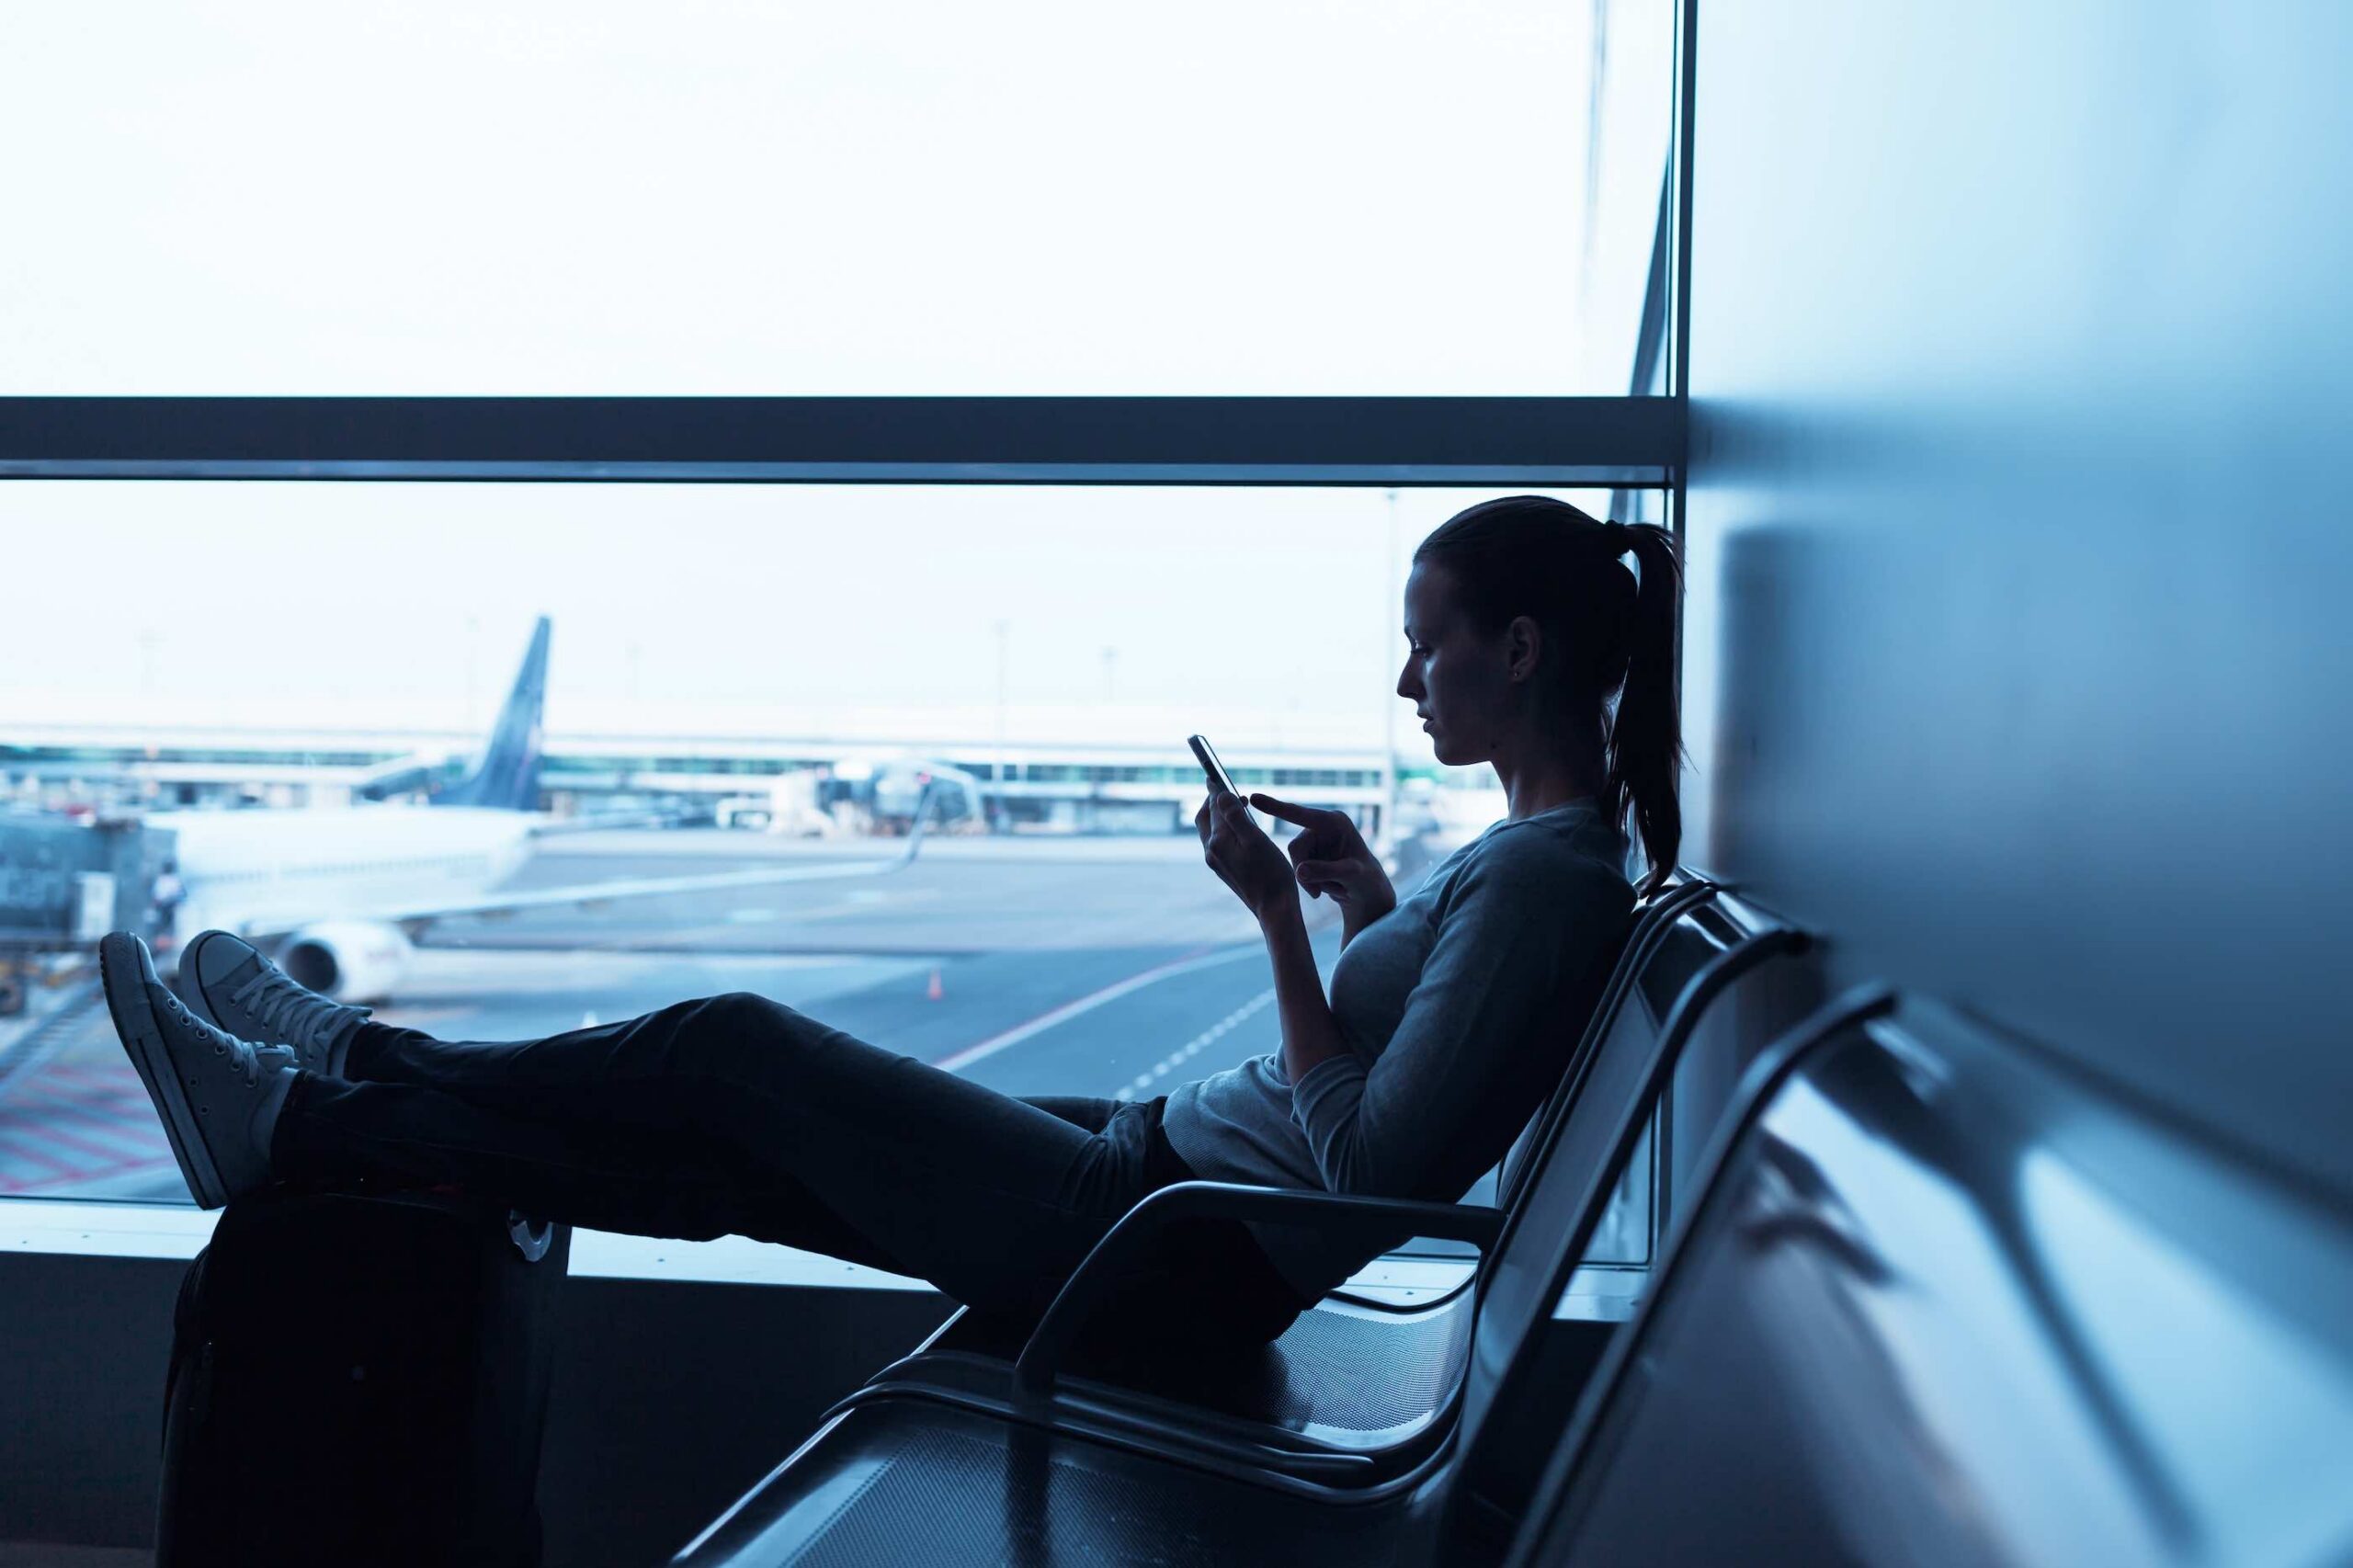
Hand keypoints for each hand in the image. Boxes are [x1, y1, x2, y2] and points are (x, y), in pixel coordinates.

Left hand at [1195, 790, 1297, 922]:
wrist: (1274, 908)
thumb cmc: (1270, 873)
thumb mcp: (1256, 839)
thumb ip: (1235, 816)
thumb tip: (1219, 795)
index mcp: (1217, 841)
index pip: (1212, 807)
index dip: (1214, 789)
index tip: (1214, 775)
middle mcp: (1211, 852)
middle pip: (1205, 819)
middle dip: (1213, 802)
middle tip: (1227, 789)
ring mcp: (1216, 862)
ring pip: (1211, 831)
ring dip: (1221, 815)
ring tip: (1240, 806)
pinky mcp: (1224, 870)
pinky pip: (1219, 843)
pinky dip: (1226, 830)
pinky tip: (1242, 830)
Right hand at [1248, 793, 1396, 927]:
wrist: (1368, 893)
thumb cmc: (1367, 881)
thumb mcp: (1350, 876)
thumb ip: (1325, 871)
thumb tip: (1299, 871)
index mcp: (1335, 822)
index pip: (1301, 814)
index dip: (1276, 808)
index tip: (1254, 798)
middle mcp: (1323, 826)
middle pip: (1295, 847)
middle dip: (1305, 871)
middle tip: (1318, 893)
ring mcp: (1316, 838)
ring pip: (1294, 859)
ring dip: (1308, 879)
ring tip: (1329, 888)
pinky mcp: (1311, 851)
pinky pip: (1297, 866)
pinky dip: (1308, 882)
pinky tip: (1324, 886)